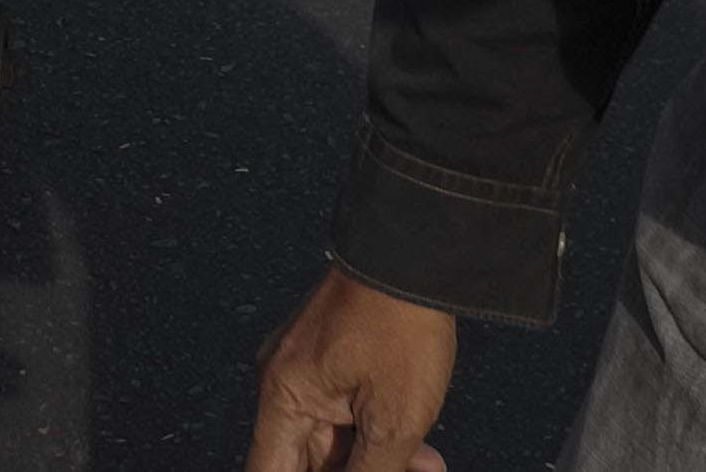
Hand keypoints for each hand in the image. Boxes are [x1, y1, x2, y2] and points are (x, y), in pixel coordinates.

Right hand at [244, 269, 453, 471]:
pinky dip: (374, 432)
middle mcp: (283, 381)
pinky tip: (418, 447)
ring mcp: (306, 365)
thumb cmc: (400, 325)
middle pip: (304, 459)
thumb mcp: (393, 421)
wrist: (417, 254)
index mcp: (282, 397)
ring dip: (373, 460)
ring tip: (423, 462)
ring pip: (331, 439)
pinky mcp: (330, 353)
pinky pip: (342, 411)